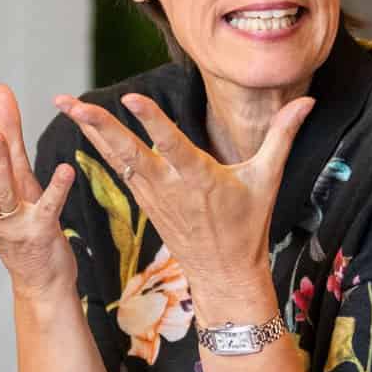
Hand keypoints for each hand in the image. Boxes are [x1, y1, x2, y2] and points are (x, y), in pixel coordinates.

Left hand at [54, 92, 313, 313]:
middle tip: (72, 103)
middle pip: (128, 152)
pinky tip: (82, 127)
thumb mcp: (267, 179)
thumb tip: (307, 100)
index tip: (129, 98)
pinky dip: (99, 147)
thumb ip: (282, 136)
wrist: (223, 273)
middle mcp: (169, 185)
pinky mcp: (144, 200)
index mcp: (199, 178)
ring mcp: (152, 194)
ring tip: (64, 104)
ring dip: (89, 131)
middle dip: (99, 126)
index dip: (150, 121)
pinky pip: (117, 169)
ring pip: (115, 158)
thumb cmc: (248, 224)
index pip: (171, 144)